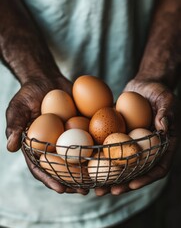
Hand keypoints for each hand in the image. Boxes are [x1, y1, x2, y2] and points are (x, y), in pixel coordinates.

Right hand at [6, 75, 88, 194]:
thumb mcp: (18, 107)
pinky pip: (90, 137)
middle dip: (74, 181)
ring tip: (100, 179)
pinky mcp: (81, 126)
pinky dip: (98, 146)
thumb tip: (10, 147)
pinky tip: (108, 152)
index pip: (42, 167)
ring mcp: (69, 136)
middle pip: (63, 167)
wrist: (46, 80)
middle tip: (85, 190)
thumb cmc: (29, 94)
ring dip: (89, 168)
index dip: (50, 179)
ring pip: (79, 156)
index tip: (61, 189)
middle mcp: (54, 145)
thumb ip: (14, 125)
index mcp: (37, 146)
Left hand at [95, 79, 179, 195]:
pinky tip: (89, 163)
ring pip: (122, 165)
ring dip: (110, 176)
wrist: (144, 86)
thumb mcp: (165, 98)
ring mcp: (133, 144)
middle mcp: (147, 148)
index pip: (159, 166)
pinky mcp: (120, 137)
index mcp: (162, 144)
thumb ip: (166, 112)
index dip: (146, 178)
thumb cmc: (158, 91)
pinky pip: (112, 150)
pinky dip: (102, 158)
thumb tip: (163, 127)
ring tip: (95, 186)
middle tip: (108, 191)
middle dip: (123, 183)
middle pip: (137, 172)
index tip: (132, 184)